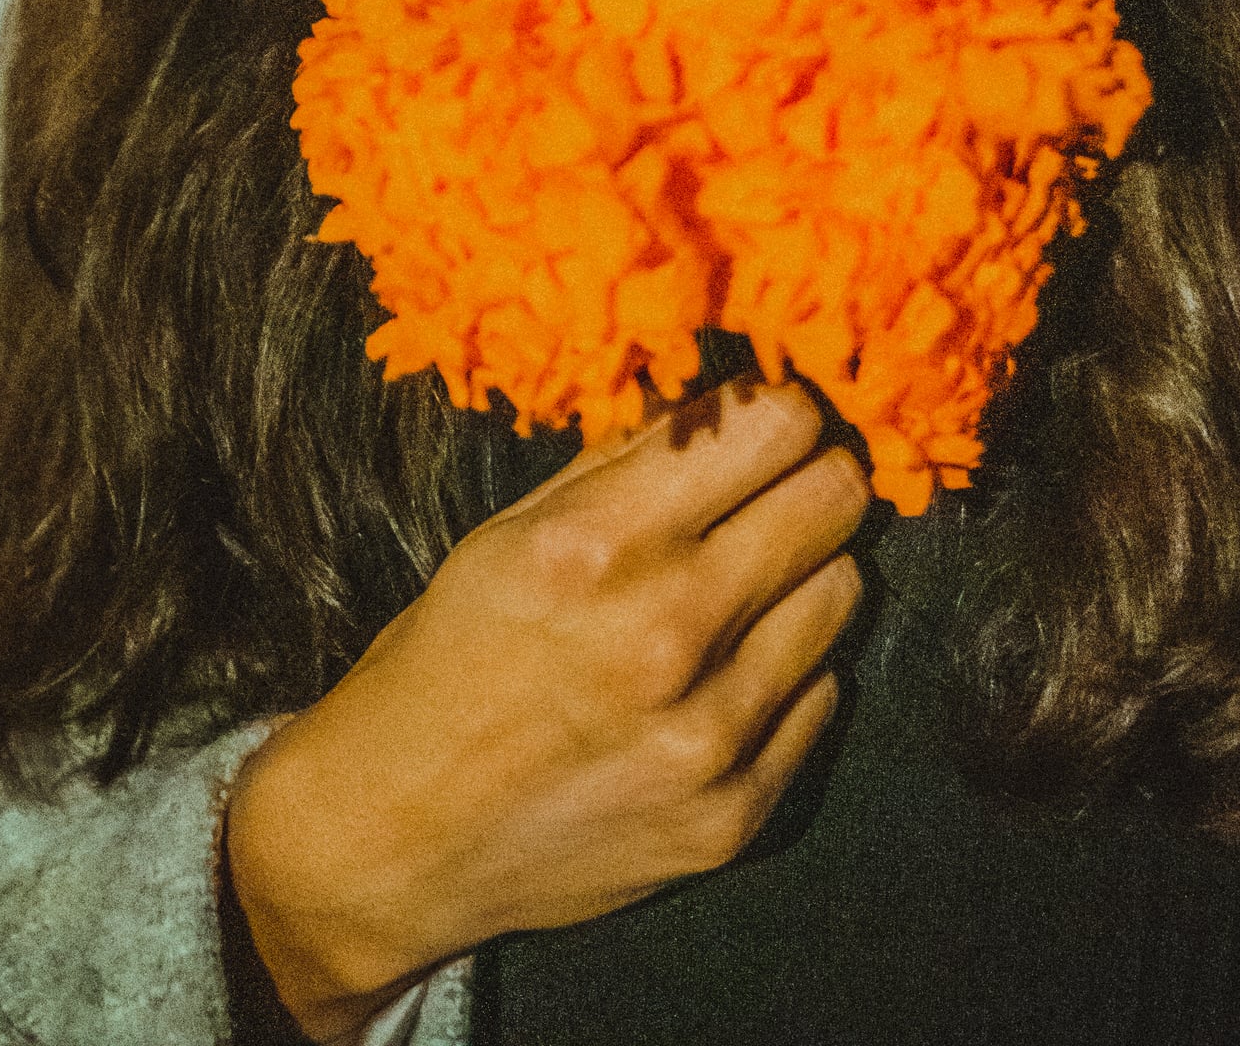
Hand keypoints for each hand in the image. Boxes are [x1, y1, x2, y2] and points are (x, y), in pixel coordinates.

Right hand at [224, 378, 870, 1040]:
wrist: (393, 842)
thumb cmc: (447, 663)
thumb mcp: (510, 532)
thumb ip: (626, 461)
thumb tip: (734, 397)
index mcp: (597, 545)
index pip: (775, 425)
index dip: (783, 406)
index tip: (772, 418)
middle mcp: (665, 634)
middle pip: (835, 497)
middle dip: (813, 476)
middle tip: (779, 487)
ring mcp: (709, 735)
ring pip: (846, 591)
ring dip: (806, 575)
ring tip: (745, 587)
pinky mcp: (735, 815)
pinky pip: (824, 696)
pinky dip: (789, 672)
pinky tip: (726, 673)